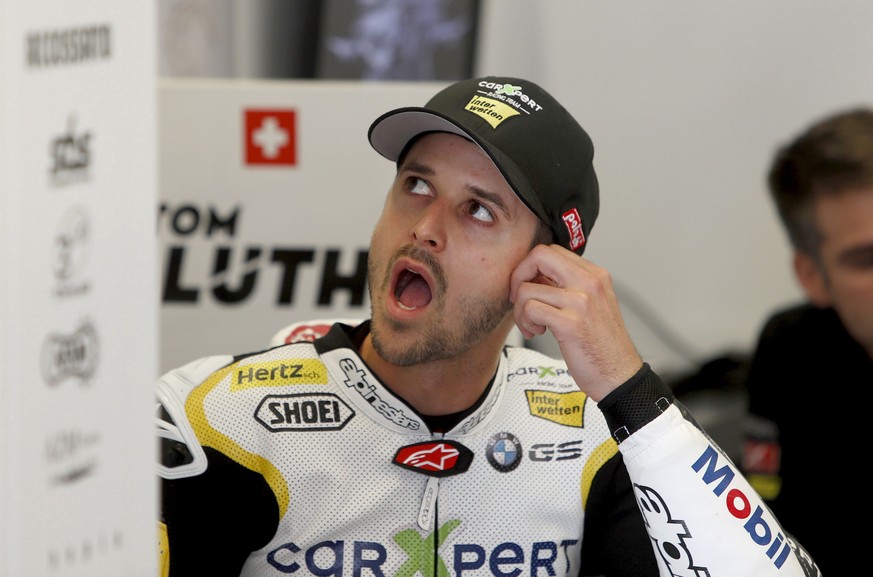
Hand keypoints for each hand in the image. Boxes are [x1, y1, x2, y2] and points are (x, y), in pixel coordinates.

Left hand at [509, 244, 642, 400]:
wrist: (619, 377)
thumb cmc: (602, 345)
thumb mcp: (591, 305)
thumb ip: (568, 286)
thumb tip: (534, 277)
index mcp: (595, 275)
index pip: (551, 251)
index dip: (531, 267)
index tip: (529, 288)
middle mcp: (590, 282)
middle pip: (538, 256)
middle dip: (519, 277)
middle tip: (520, 300)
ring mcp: (581, 302)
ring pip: (527, 288)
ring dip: (520, 311)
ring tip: (533, 326)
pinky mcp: (570, 323)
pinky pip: (530, 309)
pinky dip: (525, 322)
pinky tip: (537, 333)